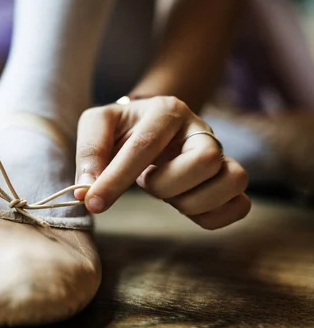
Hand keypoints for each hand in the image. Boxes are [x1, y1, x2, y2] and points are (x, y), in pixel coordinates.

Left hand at [75, 96, 250, 229]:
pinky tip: (186, 208)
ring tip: (169, 195)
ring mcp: (221, 154)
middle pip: (206, 160)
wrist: (146, 127)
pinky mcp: (228, 180)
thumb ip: (89, 152)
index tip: (93, 203)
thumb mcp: (97, 125)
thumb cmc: (120, 128)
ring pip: (233, 181)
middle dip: (168, 184)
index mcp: (166, 110)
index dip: (116, 179)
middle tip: (147, 183)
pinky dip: (213, 217)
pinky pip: (240, 206)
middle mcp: (200, 129)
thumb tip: (87, 190)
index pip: (146, 146)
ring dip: (193, 201)